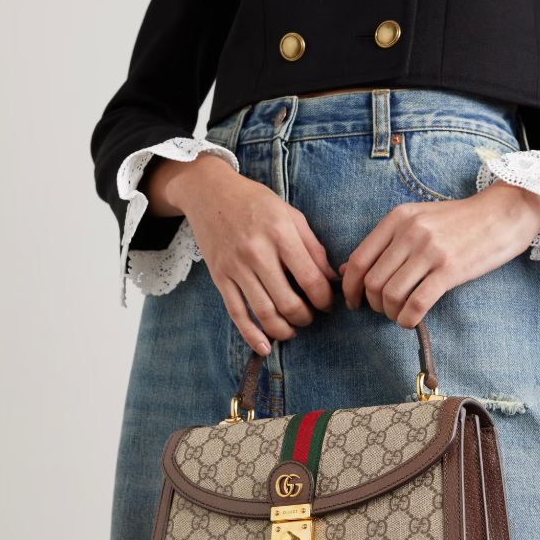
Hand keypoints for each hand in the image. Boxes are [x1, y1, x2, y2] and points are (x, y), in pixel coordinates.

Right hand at [147, 154, 335, 353]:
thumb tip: (329, 279)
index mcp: (280, 233)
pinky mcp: (220, 278)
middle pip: (288, 302)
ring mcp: (236, 267)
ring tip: (293, 329)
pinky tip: (264, 347)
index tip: (327, 303)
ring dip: (284, 329)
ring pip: (264, 312)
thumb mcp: (291, 214)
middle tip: (310, 316)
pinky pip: (236, 313)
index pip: (310, 279)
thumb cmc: (255, 202)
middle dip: (306, 317)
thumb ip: (312, 247)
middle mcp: (257, 252)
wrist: (210, 193)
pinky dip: (251, 335)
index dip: (324, 299)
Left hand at [340, 181, 539, 327]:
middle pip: (372, 281)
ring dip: (390, 313)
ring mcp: (430, 251)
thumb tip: (347, 271)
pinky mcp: (450, 269)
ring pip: (391, 294)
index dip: (350, 287)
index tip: (353, 301)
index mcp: (397, 218)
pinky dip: (407, 319)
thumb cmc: (459, 221)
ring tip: (399, 313)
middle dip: (372, 304)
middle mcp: (410, 232)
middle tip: (382, 309)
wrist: (503, 212)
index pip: (359, 259)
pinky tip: (410, 320)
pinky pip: (417, 303)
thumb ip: (383, 244)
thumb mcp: (416, 220)